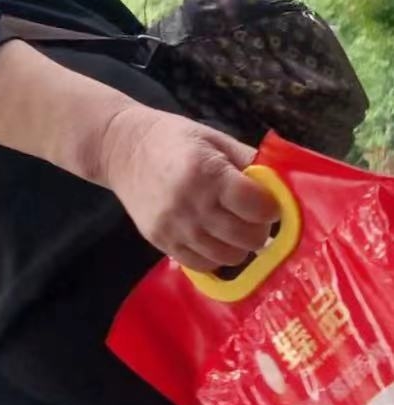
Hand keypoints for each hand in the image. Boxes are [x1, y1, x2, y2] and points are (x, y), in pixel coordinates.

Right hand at [101, 106, 280, 272]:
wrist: (121, 149)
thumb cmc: (173, 139)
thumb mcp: (215, 140)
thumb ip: (251, 163)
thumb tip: (284, 188)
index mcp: (206, 173)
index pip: (258, 207)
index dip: (271, 206)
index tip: (267, 201)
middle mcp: (189, 204)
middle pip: (247, 237)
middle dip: (259, 228)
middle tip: (252, 216)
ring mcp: (173, 227)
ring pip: (228, 257)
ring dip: (239, 246)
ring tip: (233, 227)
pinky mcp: (159, 241)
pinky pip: (201, 265)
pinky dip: (215, 256)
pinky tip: (213, 237)